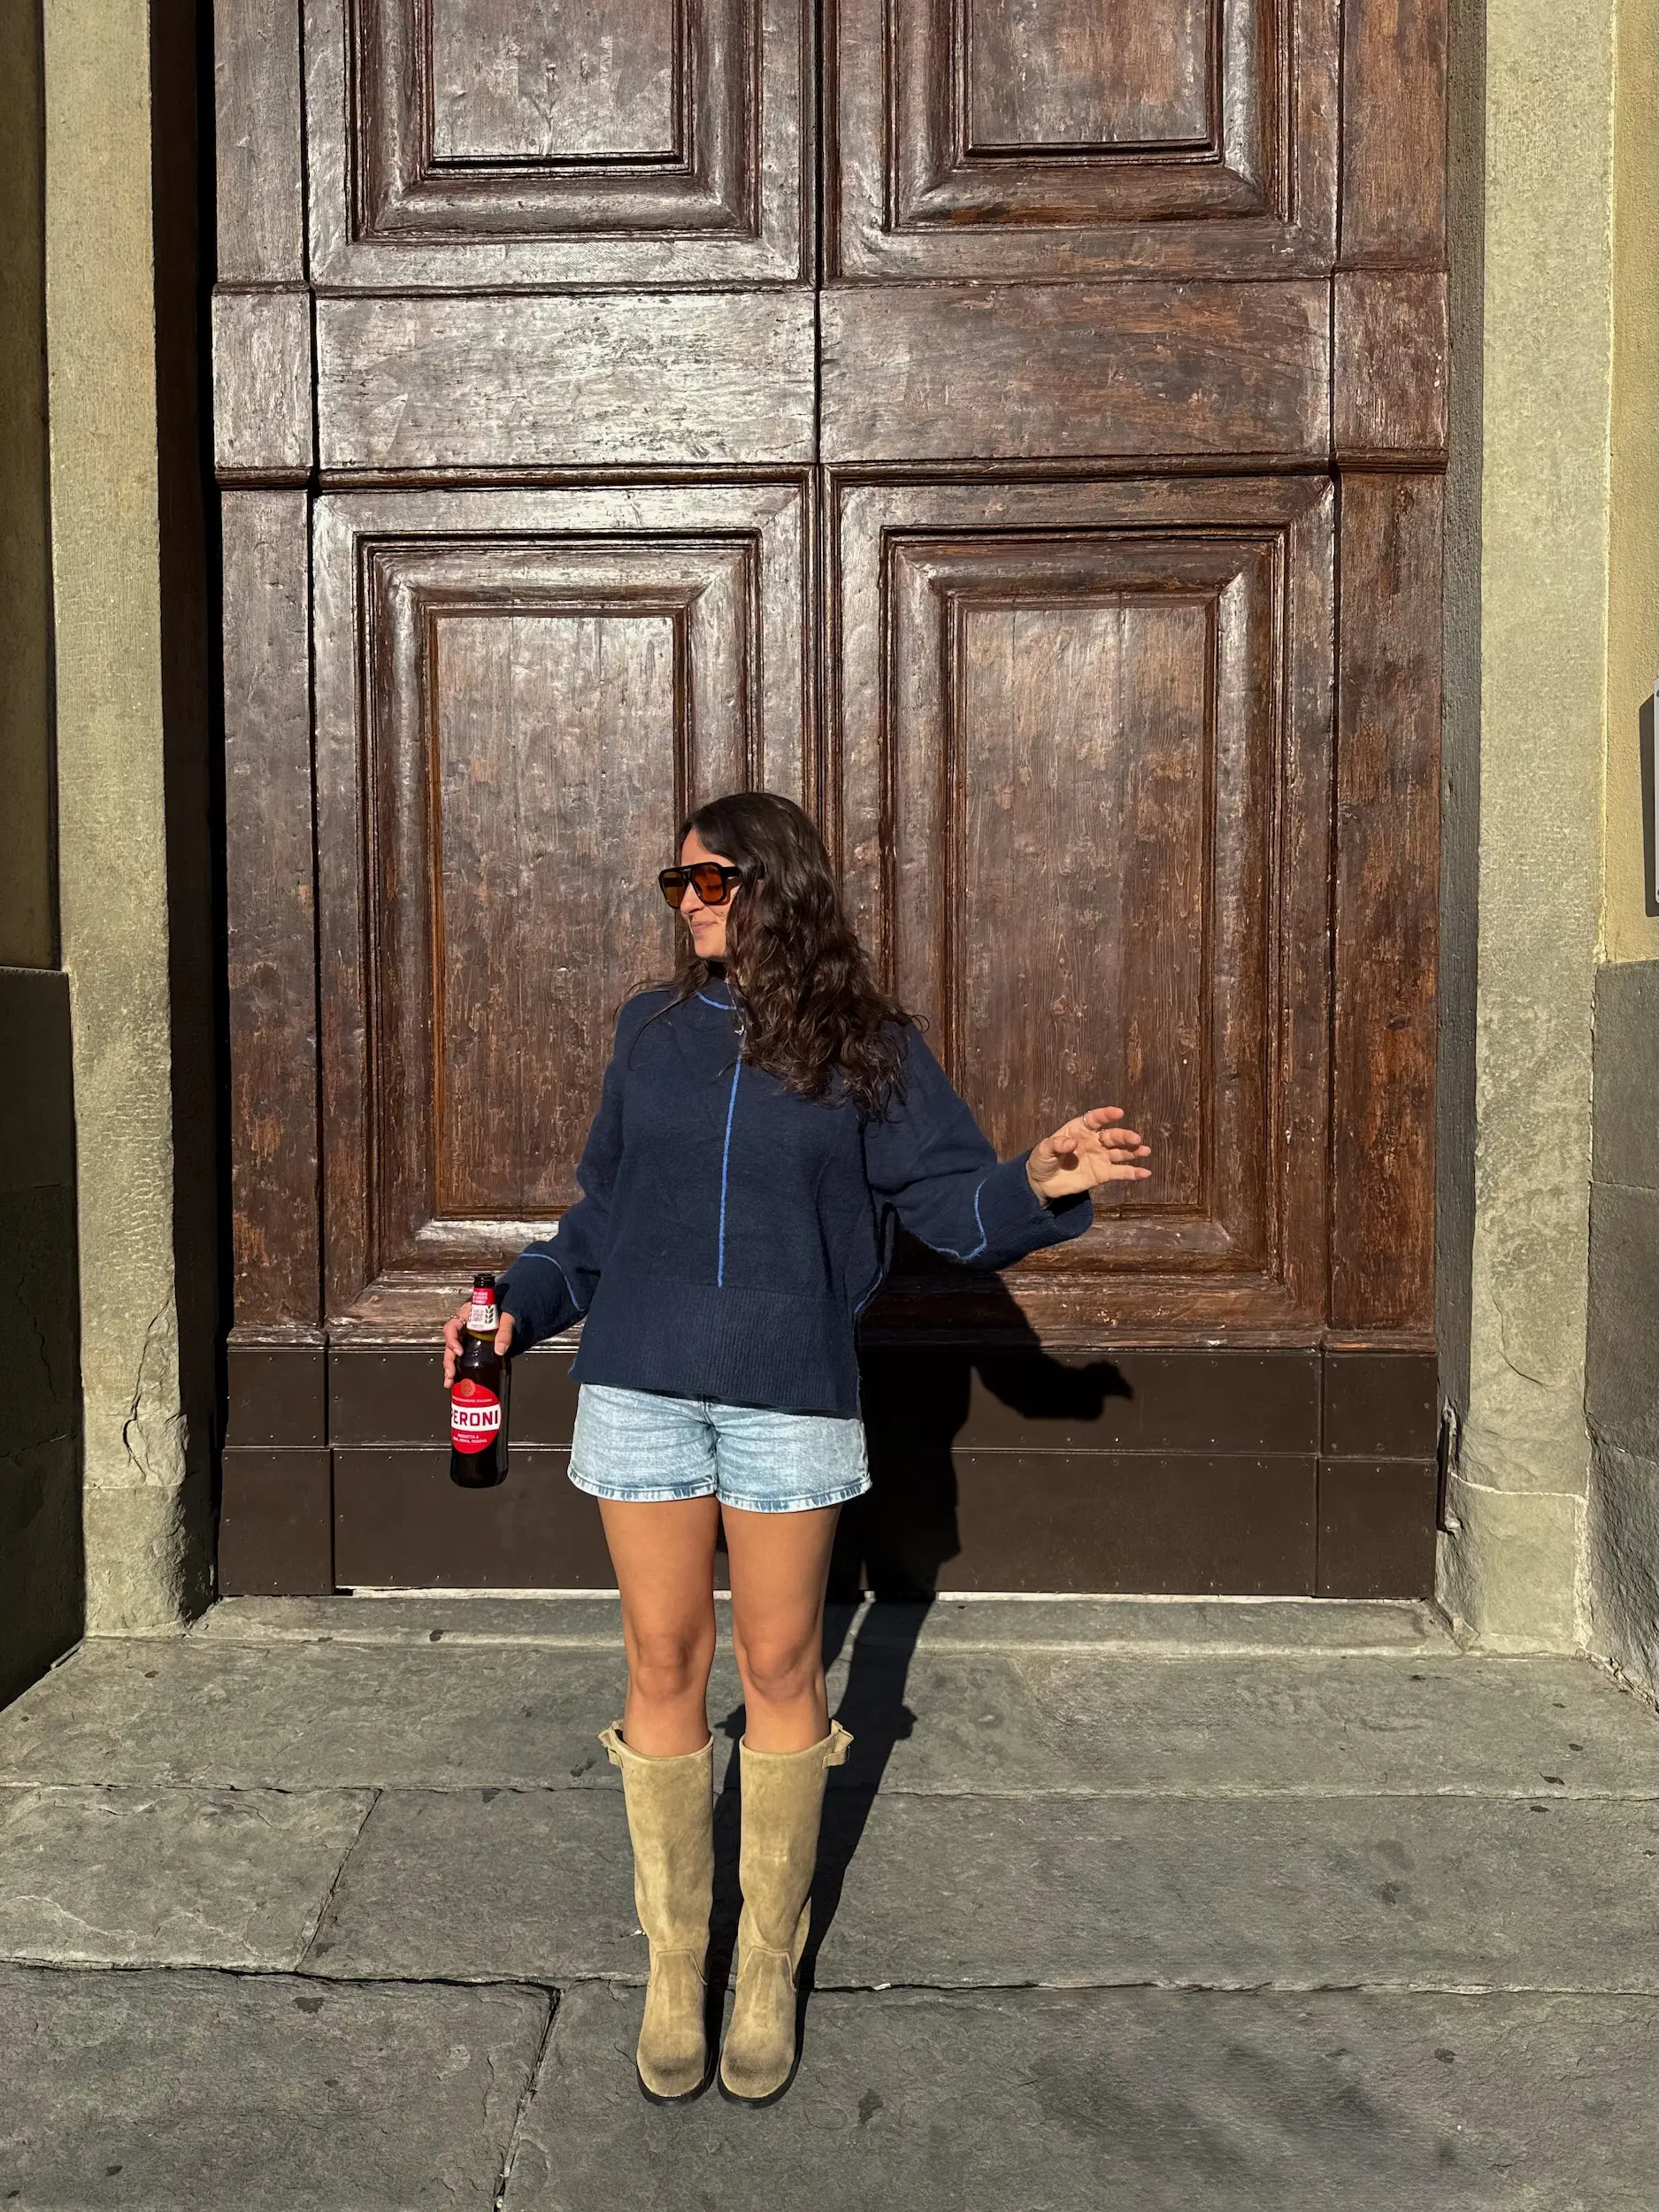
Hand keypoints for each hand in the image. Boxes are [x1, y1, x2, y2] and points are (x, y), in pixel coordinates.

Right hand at [443, 1302, 513, 1387]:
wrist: (510, 1309)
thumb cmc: (505, 1308)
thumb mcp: (507, 1316)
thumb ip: (505, 1331)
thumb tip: (500, 1349)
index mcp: (467, 1314)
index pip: (452, 1326)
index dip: (452, 1340)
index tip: (459, 1351)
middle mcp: (463, 1326)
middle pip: (450, 1343)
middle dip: (449, 1360)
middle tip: (451, 1373)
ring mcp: (466, 1336)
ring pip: (453, 1351)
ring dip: (450, 1366)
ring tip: (450, 1381)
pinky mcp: (471, 1345)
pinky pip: (461, 1356)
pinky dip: (458, 1367)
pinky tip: (456, 1379)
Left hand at [1026, 1107, 1152, 1202]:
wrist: (1042, 1182)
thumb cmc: (1042, 1160)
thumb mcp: (1043, 1150)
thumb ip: (1056, 1144)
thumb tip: (1072, 1142)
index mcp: (1080, 1129)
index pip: (1095, 1119)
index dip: (1106, 1115)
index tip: (1118, 1113)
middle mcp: (1094, 1141)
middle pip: (1112, 1136)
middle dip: (1124, 1137)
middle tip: (1136, 1139)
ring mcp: (1100, 1157)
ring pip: (1120, 1152)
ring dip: (1133, 1151)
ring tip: (1145, 1150)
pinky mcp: (1103, 1173)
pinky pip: (1120, 1172)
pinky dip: (1133, 1172)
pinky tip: (1146, 1172)